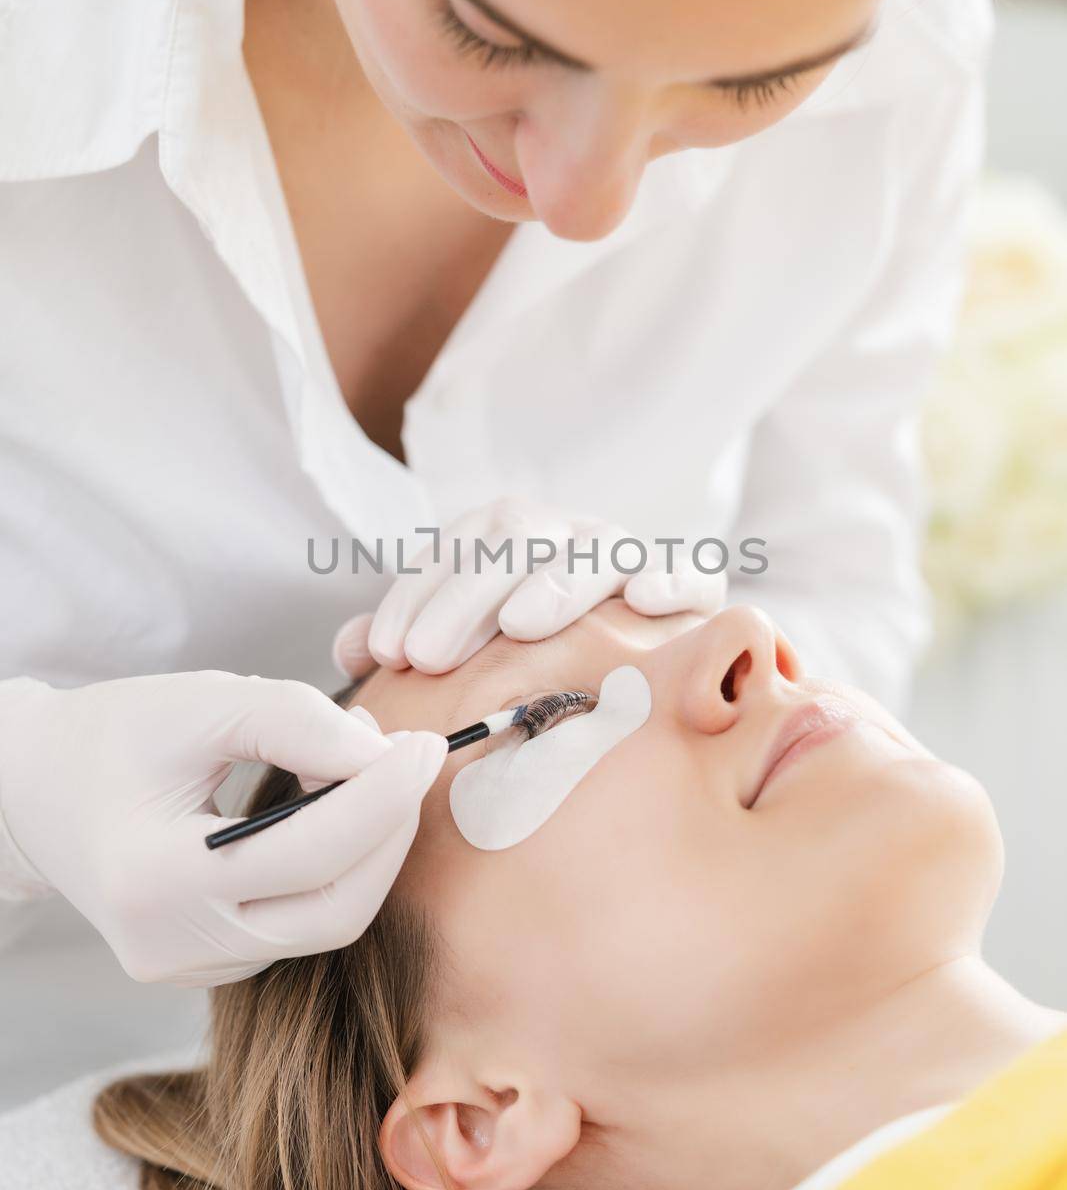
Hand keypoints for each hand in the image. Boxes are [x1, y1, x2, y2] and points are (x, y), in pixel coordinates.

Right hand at [0, 672, 446, 985]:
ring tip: (364, 770)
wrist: (36, 790)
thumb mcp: (202, 703)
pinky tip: (328, 812)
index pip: (311, 854)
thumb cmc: (115, 735)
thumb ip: (297, 721)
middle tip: (412, 760)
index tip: (425, 744)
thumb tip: (384, 757)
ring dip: (368, 850)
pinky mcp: (207, 967)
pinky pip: (299, 926)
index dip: (384, 797)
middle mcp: (172, 947)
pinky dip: (333, 869)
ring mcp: (189, 969)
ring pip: (324, 925)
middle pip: (334, 913)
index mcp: (156, 882)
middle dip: (391, 834)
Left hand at [332, 495, 727, 676]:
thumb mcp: (467, 640)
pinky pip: (690, 572)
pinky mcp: (691, 585)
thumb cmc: (532, 652)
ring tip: (519, 624)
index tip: (387, 653)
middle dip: (465, 597)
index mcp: (508, 537)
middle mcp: (566, 533)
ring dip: (557, 583)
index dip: (416, 595)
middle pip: (515, 542)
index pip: (454, 548)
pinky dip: (671, 579)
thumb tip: (348, 647)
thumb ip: (411, 635)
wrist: (639, 650)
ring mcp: (628, 553)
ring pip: (596, 551)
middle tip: (428, 657)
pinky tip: (647, 601)